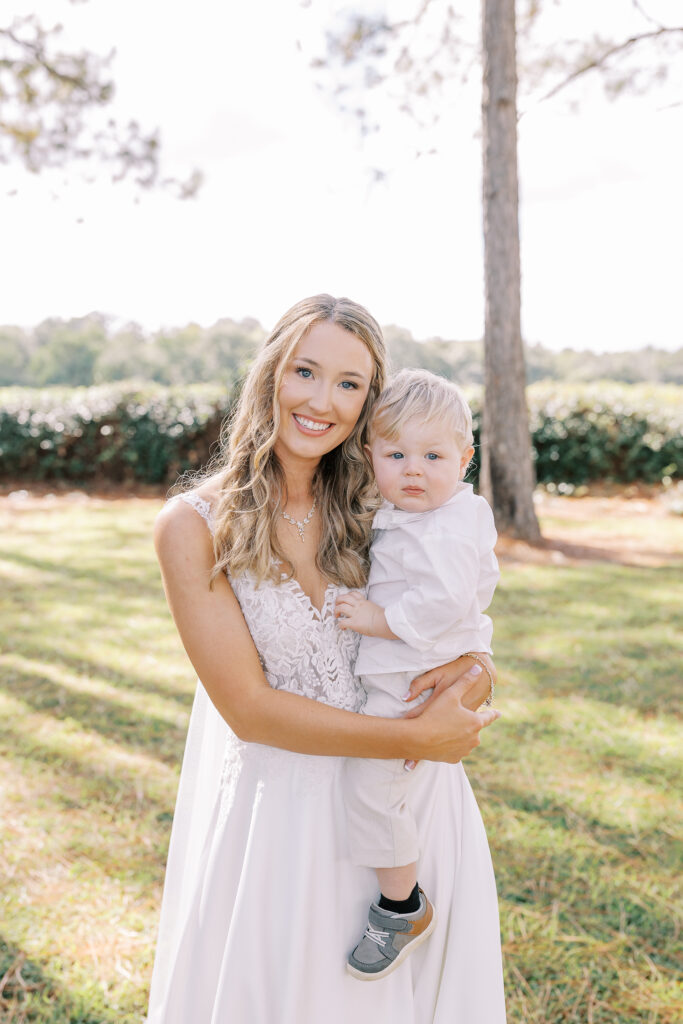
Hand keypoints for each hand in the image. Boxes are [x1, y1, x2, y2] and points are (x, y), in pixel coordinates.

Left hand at [334, 591, 390, 637]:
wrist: (385, 622)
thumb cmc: (383, 618)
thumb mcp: (374, 609)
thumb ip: (368, 609)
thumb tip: (367, 614)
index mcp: (364, 602)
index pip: (353, 593)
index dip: (347, 596)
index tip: (346, 600)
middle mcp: (358, 606)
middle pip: (344, 597)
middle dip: (338, 600)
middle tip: (337, 605)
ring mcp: (355, 613)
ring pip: (341, 607)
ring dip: (336, 610)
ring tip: (337, 615)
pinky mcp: (354, 622)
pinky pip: (342, 622)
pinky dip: (340, 625)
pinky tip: (343, 627)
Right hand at [402, 654, 496, 768]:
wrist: (418, 739)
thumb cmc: (435, 714)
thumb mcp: (450, 694)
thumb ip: (465, 681)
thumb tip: (478, 668)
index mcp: (476, 722)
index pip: (489, 717)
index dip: (493, 714)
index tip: (499, 713)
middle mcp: (474, 739)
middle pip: (474, 728)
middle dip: (468, 724)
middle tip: (456, 718)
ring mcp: (464, 750)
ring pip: (465, 740)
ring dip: (459, 735)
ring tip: (446, 728)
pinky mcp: (453, 759)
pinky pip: (455, 750)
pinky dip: (450, 745)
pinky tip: (441, 739)